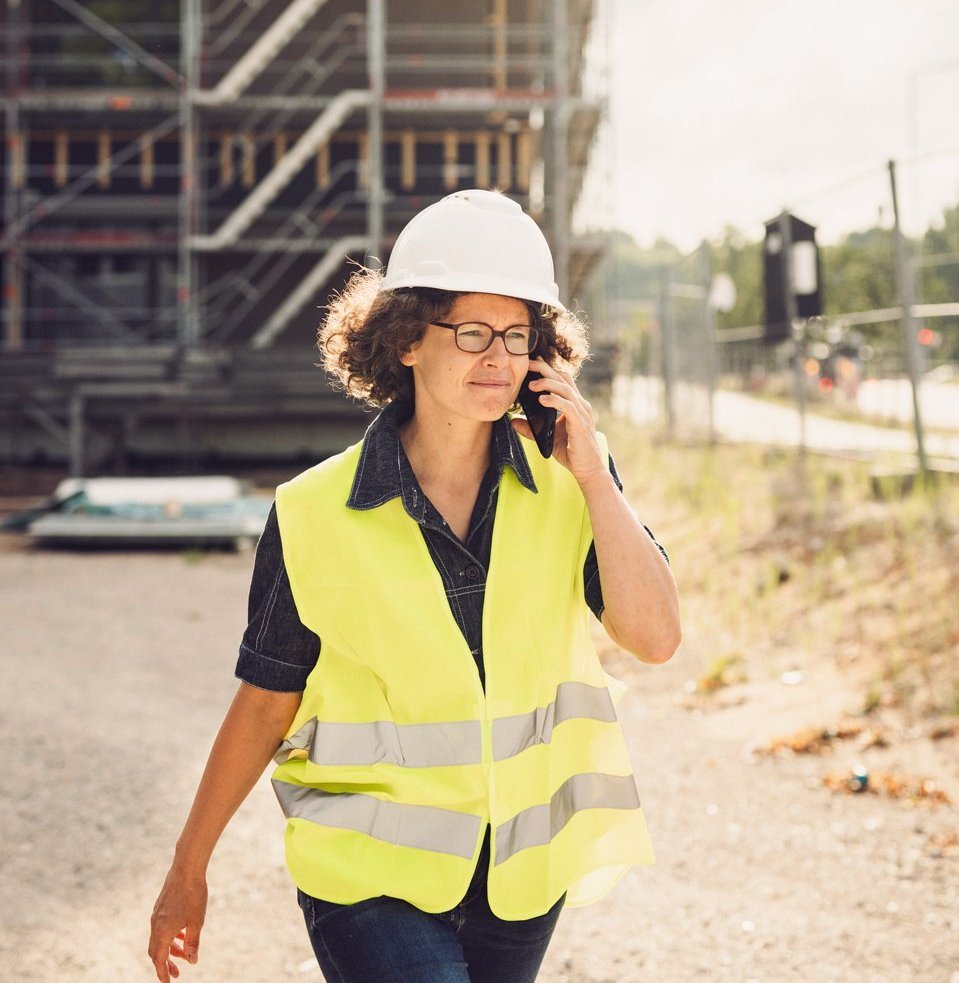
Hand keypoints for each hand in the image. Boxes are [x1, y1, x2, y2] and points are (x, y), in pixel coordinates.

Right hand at [148, 864, 207, 981]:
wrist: (187, 868)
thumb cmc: (194, 894)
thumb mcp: (197, 921)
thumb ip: (193, 943)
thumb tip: (192, 961)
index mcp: (162, 931)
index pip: (159, 960)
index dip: (163, 974)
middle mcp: (155, 925)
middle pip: (156, 952)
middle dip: (165, 964)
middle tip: (177, 974)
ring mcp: (156, 915)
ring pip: (159, 940)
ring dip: (170, 950)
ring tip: (184, 955)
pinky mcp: (160, 907)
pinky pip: (161, 928)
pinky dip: (170, 936)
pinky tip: (182, 936)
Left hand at [512, 357, 606, 485]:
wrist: (588, 469)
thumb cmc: (571, 452)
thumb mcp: (547, 437)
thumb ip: (531, 428)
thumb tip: (513, 421)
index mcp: (574, 404)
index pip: (562, 379)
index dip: (547, 369)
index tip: (531, 364)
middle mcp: (580, 404)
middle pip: (563, 378)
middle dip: (544, 369)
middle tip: (528, 365)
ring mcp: (582, 413)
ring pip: (565, 389)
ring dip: (547, 384)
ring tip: (531, 385)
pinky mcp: (580, 423)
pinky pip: (567, 406)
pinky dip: (554, 400)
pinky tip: (541, 400)